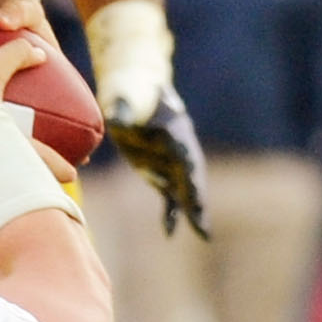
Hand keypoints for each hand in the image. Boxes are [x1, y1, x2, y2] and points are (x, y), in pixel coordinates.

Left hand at [108, 88, 209, 236]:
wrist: (134, 86)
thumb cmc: (130, 90)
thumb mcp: (124, 98)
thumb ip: (123, 111)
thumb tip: (117, 122)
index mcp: (174, 130)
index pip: (184, 155)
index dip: (188, 173)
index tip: (193, 188)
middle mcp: (178, 148)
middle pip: (191, 177)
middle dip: (197, 200)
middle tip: (204, 224)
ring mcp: (170, 160)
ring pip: (184, 189)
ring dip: (192, 211)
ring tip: (203, 234)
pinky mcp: (159, 168)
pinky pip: (169, 194)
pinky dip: (170, 213)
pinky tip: (169, 233)